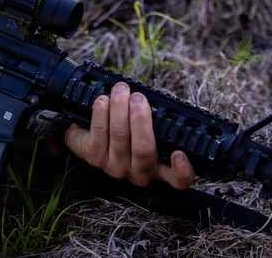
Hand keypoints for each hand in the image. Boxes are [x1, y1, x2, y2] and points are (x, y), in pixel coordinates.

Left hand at [62, 82, 194, 188]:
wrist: (89, 138)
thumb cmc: (125, 130)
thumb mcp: (145, 130)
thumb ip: (157, 123)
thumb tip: (164, 105)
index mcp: (158, 167)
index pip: (178, 180)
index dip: (183, 171)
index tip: (179, 153)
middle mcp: (138, 172)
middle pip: (144, 148)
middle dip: (141, 118)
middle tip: (138, 98)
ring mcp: (115, 167)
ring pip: (120, 134)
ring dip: (120, 106)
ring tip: (121, 90)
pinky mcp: (95, 157)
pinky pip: (100, 130)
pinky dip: (102, 111)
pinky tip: (103, 100)